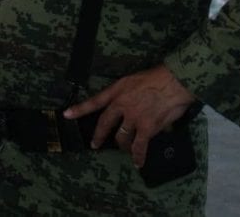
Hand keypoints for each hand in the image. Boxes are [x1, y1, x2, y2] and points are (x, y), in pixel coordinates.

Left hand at [62, 65, 195, 167]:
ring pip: (121, 137)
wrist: (173, 83)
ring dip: (122, 145)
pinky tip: (138, 163)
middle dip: (99, 136)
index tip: (66, 115)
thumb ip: (127, 93)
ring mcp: (133, 118)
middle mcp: (121, 104)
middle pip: (105, 123)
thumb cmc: (159, 77)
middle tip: (94, 144)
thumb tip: (129, 104)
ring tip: (124, 149)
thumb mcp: (135, 80)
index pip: (95, 101)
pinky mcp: (146, 128)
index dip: (79, 108)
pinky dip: (138, 156)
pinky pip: (139, 146)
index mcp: (117, 90)